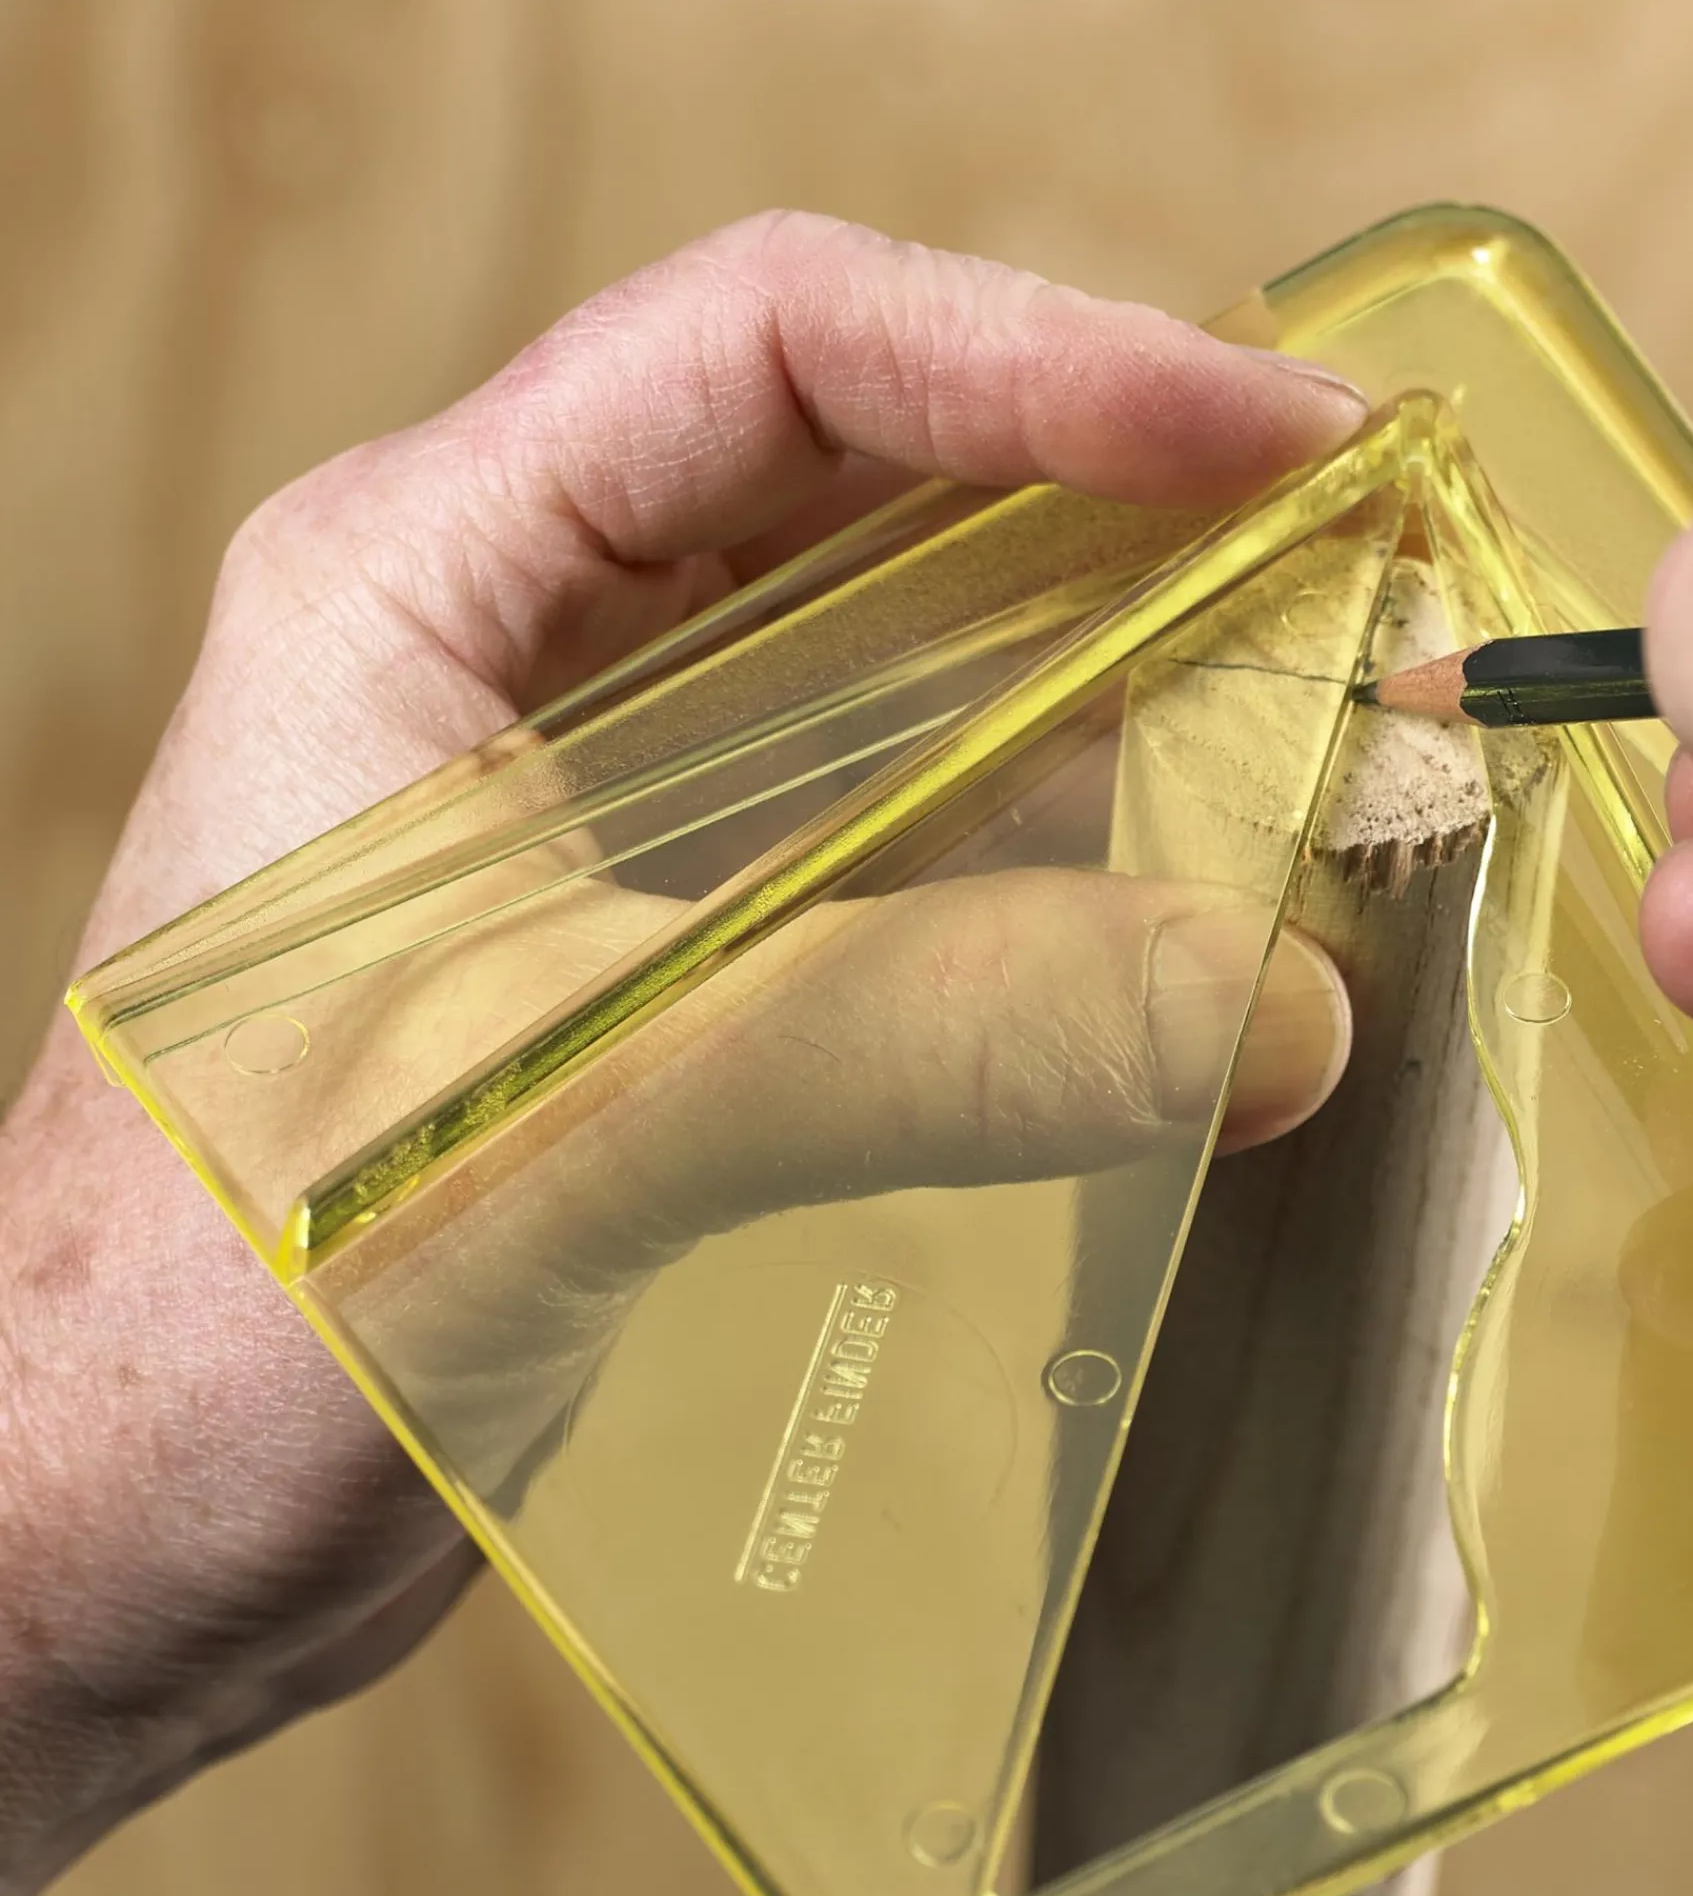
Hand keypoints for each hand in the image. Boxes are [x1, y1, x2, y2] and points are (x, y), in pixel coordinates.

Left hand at [0, 212, 1365, 1895]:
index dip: (1037, 358)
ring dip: (1133, 680)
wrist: (102, 1545)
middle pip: (874, 480)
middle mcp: (522, 655)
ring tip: (1345, 718)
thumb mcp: (553, 1122)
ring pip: (917, 664)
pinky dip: (1078, 856)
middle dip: (1131, 508)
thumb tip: (1264, 1002)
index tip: (1266, 432)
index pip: (767, 350)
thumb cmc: (192, 1320)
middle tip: (1365, 562)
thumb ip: (904, 1040)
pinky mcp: (684, 961)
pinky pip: (919, 844)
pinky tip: (1219, 901)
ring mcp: (612, 810)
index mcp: (418, 580)